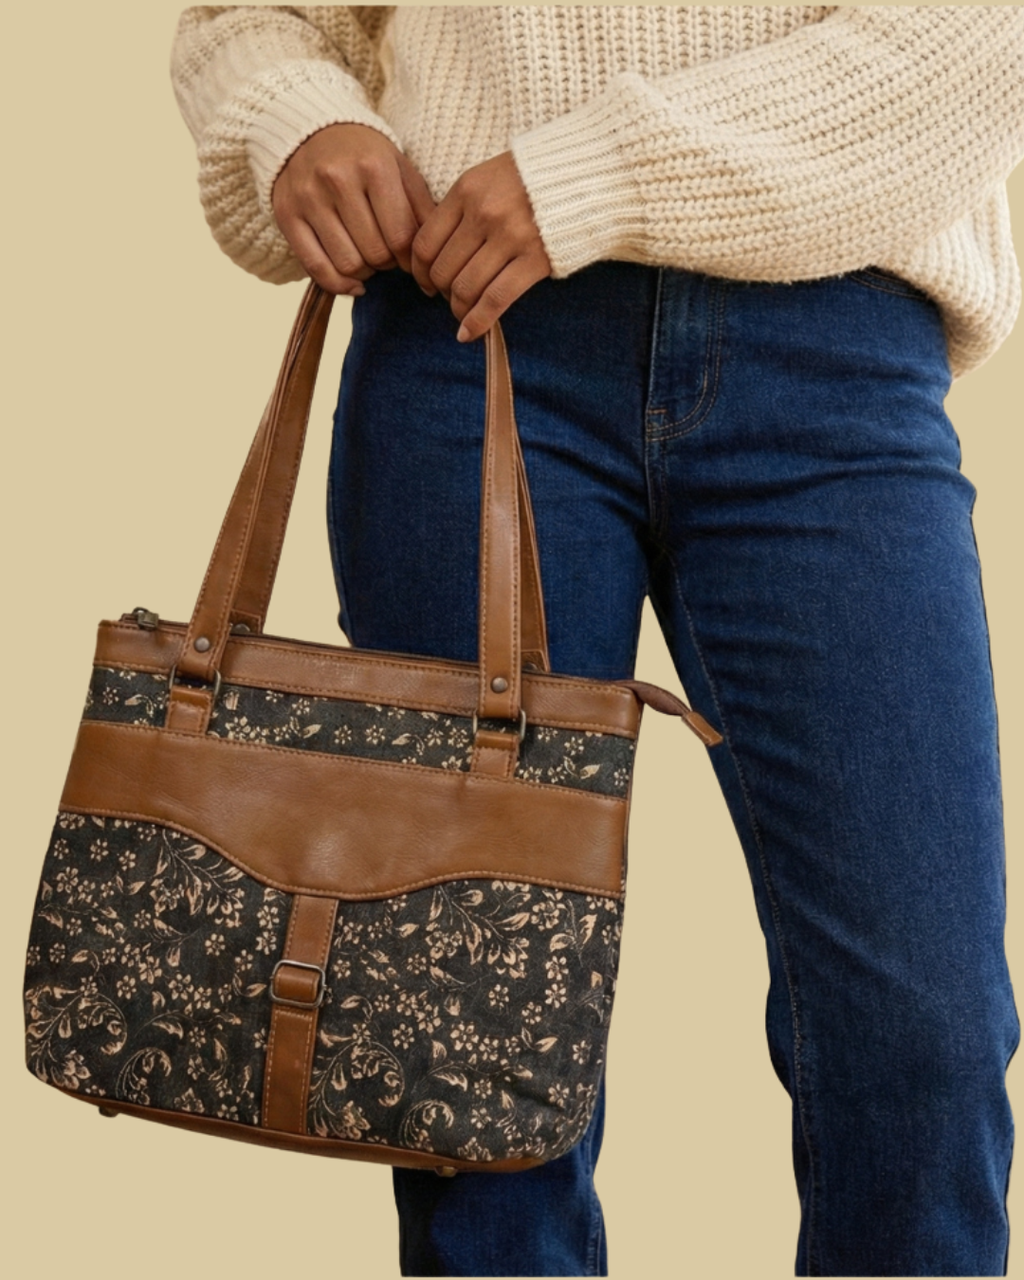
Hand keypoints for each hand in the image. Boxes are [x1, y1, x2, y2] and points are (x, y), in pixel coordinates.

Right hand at [271, 122, 435, 294]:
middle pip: (375, 254)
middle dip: (387, 263)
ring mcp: (309, 198)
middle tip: (387, 256)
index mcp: (374, 167)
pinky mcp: (287, 215)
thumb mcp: (399, 169)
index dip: (410, 259)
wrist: (308, 130)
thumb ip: (422, 208)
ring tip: (368, 260)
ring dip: (365, 273)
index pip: (400, 236)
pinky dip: (339, 284)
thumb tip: (436, 254)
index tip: (409, 260)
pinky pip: (316, 268)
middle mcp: (338, 180)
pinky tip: (352, 282)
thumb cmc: (363, 156)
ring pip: (348, 264)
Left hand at [411, 151, 551, 340]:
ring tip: (463, 314)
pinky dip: (477, 322)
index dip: (420, 272)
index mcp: (466, 190)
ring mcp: (510, 236)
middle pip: (443, 270)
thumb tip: (436, 255)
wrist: (586, 174)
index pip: (425, 242)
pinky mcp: (535, 259)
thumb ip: (462, 209)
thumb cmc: (533, 179)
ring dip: (458, 309)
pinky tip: (469, 334)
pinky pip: (494, 300)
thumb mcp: (488, 178)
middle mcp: (484, 212)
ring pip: (465, 288)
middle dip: (441, 292)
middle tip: (450, 298)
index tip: (426, 283)